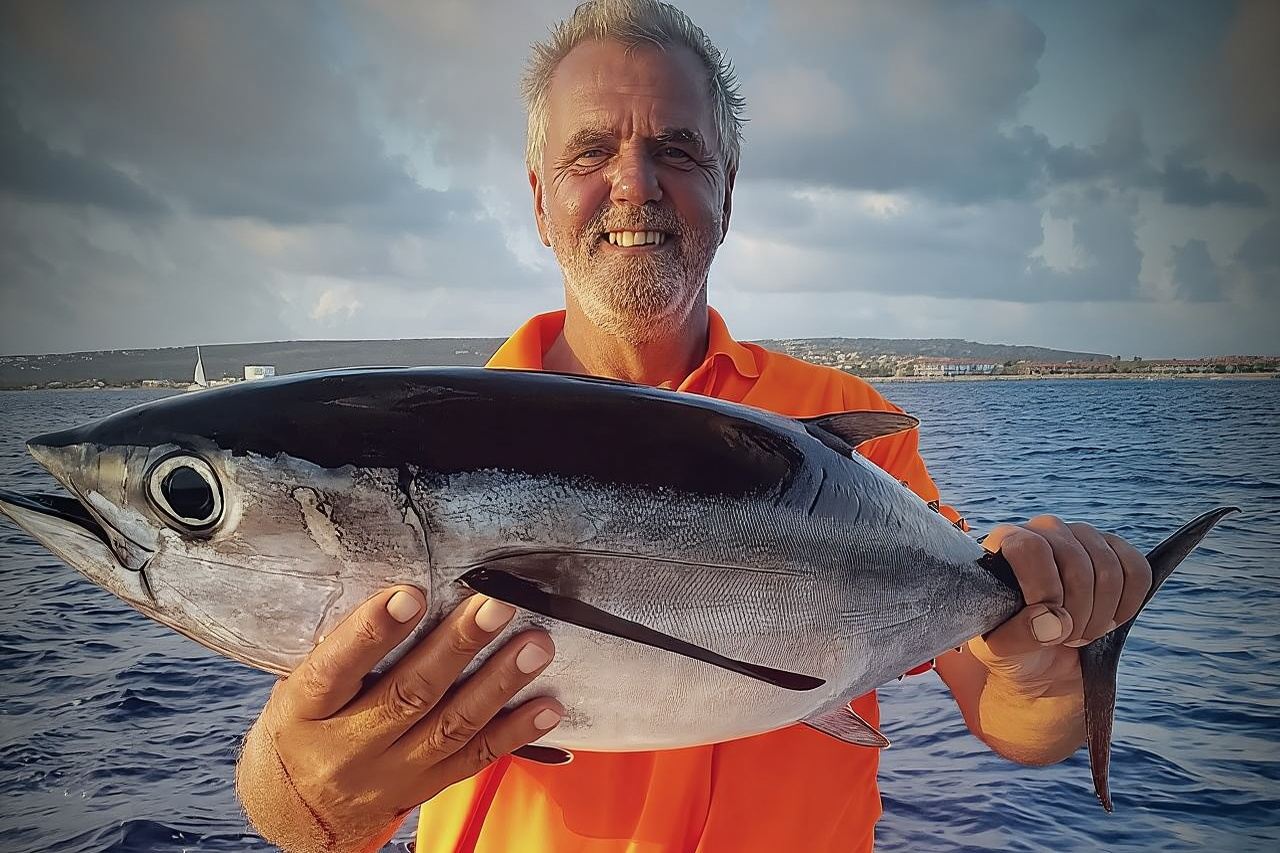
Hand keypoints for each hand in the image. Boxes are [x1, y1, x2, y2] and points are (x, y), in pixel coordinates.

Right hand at [235, 586, 562, 852]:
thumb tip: (404, 587)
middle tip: (496, 606)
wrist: (295, 811)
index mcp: (304, 711)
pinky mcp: (423, 788)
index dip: (373, 632)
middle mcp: (346, 748)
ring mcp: (389, 773)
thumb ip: (342, 649)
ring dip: (499, 683)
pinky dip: (515, 732)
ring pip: (451, 726)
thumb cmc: (304, 724)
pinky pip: (474, 759)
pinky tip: (547, 705)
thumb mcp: (297, 687)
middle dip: (458, 646)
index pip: (336, 669)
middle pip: (408, 694)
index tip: (411, 594)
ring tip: (535, 646)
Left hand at [967, 516, 1151, 689]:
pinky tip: (1108, 620)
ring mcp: (1080, 536)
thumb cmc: (1013, 645)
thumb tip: (1052, 620)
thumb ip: (1016, 635)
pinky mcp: (1114, 550)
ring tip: (1080, 633)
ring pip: (1108, 567)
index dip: (1045, 588)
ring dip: (1100, 614)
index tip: (1048, 620)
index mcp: (1004, 544)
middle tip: (1065, 638)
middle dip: (1076, 611)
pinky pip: (1136, 570)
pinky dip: (1128, 604)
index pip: (1031, 547)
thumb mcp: (1001, 649)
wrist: (1042, 655)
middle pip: (1074, 560)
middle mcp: (1042, 530)